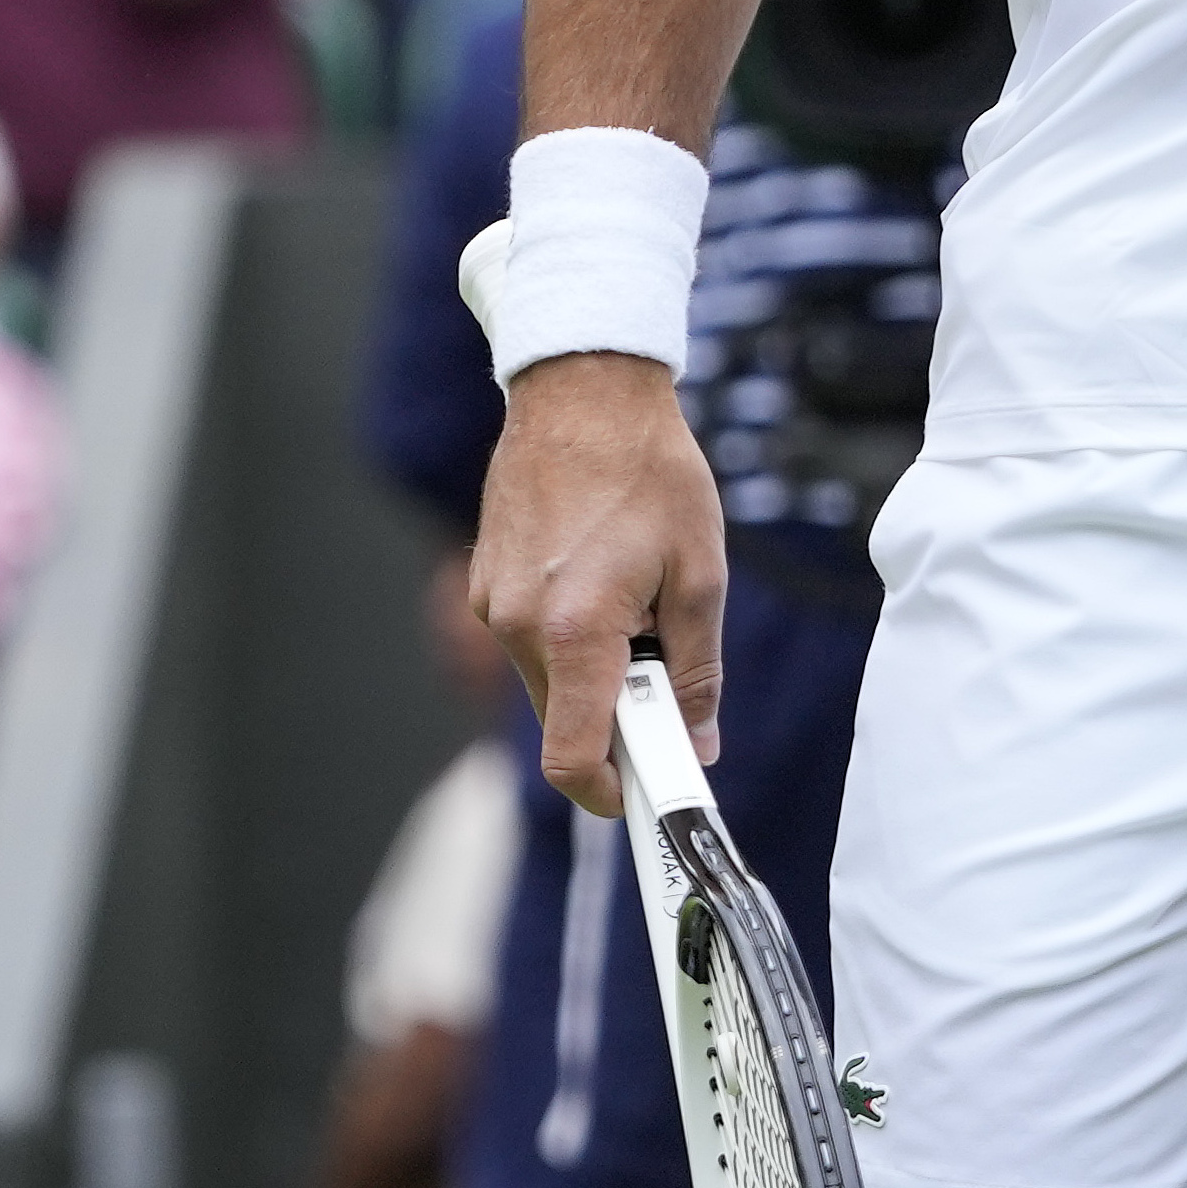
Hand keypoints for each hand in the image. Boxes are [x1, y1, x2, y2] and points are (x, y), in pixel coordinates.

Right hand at [471, 350, 728, 814]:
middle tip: (669, 679)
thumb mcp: (701, 574)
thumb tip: (698, 742)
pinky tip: (605, 578)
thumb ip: (697, 670)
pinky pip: (531, 641)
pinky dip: (571, 637)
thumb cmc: (650, 474)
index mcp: (574, 630)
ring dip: (596, 670)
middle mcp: (518, 626)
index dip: (610, 792)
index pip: (573, 756)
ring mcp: (493, 604)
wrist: (583, 392)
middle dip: (616, 719)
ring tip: (639, 599)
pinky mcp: (486, 583)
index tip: (646, 795)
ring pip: (550, 681)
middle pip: (565, 721)